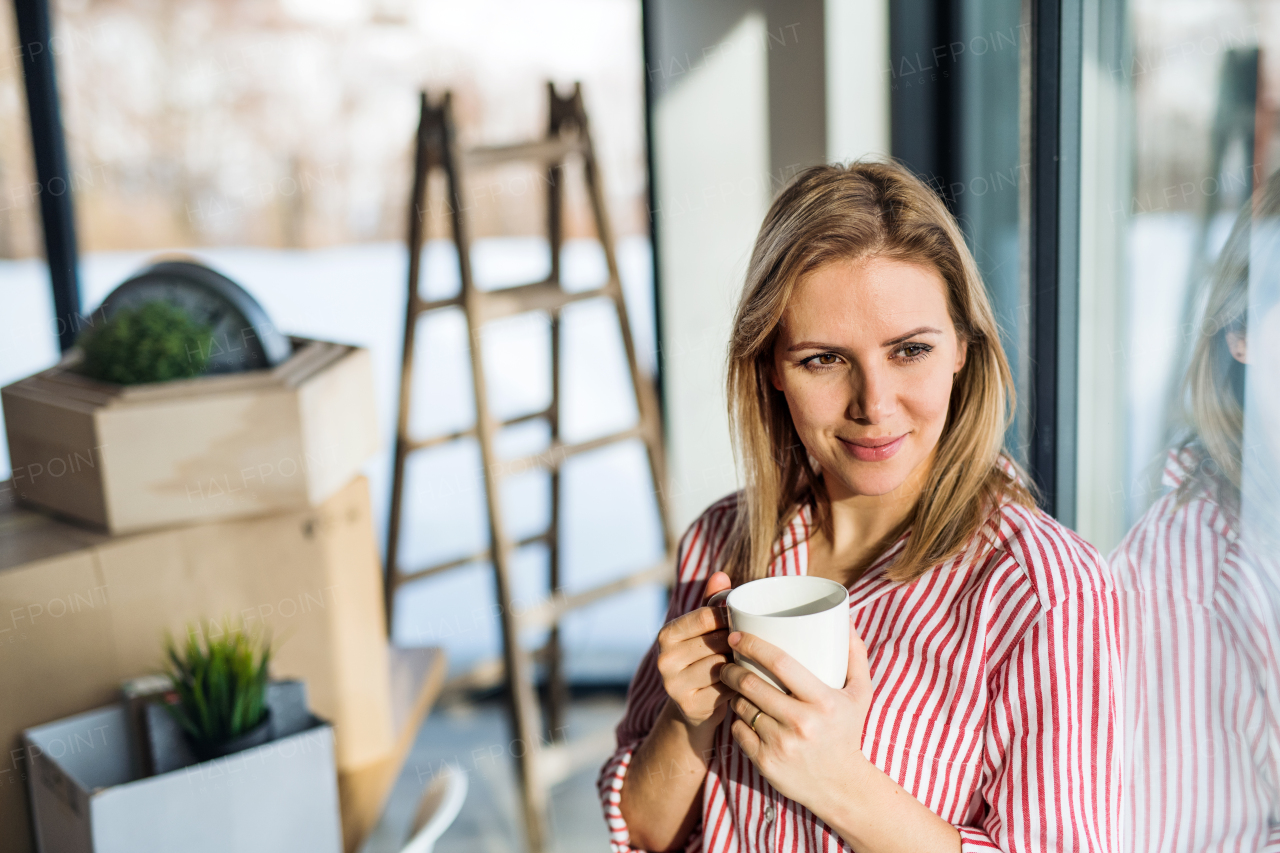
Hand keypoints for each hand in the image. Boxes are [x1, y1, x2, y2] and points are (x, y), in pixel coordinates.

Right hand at [655, 571, 734, 729]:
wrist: (694, 708)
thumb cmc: (703, 659)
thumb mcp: (703, 631)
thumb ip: (712, 602)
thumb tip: (721, 575)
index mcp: (666, 634)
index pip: (704, 617)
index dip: (729, 618)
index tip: (743, 622)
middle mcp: (664, 659)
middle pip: (716, 642)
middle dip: (737, 643)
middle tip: (752, 645)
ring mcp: (675, 685)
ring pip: (722, 665)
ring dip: (740, 664)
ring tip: (749, 663)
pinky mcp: (690, 706)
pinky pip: (726, 688)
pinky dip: (738, 685)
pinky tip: (743, 683)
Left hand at [718, 618, 872, 810]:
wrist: (841, 787)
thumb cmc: (847, 731)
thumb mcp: (860, 694)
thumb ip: (855, 655)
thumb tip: (845, 618)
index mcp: (824, 702)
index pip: (781, 663)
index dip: (754, 645)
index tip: (738, 635)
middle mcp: (802, 723)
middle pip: (752, 684)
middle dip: (732, 667)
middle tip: (728, 660)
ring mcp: (781, 745)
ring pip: (742, 706)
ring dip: (732, 692)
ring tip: (733, 684)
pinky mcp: (765, 762)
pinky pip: (738, 730)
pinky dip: (736, 718)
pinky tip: (740, 712)